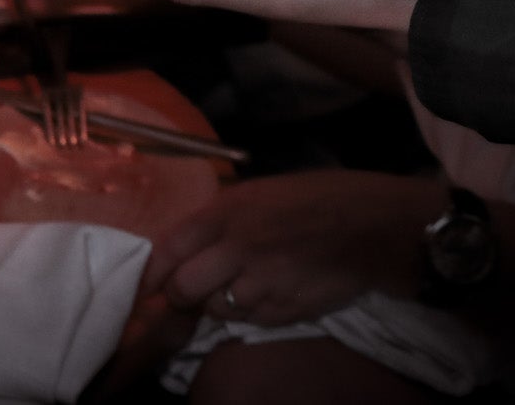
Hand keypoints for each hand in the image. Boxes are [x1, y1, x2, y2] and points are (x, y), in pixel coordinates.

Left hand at [140, 171, 439, 324]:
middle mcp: (235, 247)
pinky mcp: (281, 311)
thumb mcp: (257, 193)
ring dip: (215, 304)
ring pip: (213, 309)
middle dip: (177, 297)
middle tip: (183, 297)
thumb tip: (184, 245)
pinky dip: (247, 313)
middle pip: (182, 288)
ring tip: (237, 287)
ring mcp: (259, 283)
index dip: (151, 273)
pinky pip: (247, 320)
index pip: (167, 248)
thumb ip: (218, 219)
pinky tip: (266, 293)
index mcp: (226, 211)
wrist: (369, 227)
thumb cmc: (313, 199)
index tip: (145, 285)